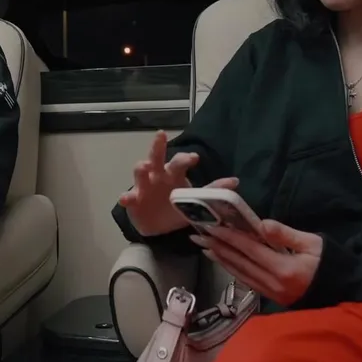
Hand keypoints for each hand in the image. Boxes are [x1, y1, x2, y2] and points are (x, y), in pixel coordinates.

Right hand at [117, 130, 238, 236]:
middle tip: (161, 135)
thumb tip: (236, 181)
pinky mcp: (133, 200)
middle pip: (157, 157)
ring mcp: (143, 186)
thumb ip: (212, 190)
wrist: (156, 225)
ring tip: (144, 166)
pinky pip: (129, 198)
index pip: (180, 161)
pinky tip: (125, 199)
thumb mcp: (194, 199)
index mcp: (173, 174)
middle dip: (158, 146)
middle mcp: (157, 175)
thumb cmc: (174, 206)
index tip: (194, 158)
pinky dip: (127, 197)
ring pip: (140, 173)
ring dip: (141, 168)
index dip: (186, 158)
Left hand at [191, 220, 323, 306]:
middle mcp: (272, 283)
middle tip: (198, 235)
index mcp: (284, 269)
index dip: (229, 237)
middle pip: (239, 262)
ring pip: (239, 273)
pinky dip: (231, 269)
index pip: (249, 250)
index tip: (212, 227)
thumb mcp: (313, 244)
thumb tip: (261, 224)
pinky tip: (222, 261)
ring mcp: (270, 293)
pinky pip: (246, 280)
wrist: (342, 292)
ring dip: (220, 259)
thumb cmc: (330, 264)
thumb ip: (285, 235)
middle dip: (217, 247)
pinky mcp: (270, 297)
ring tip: (204, 246)